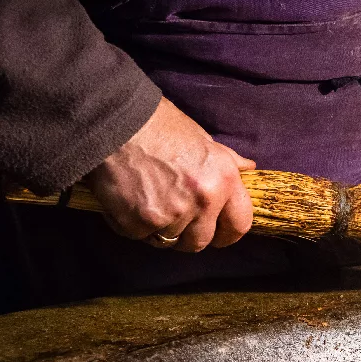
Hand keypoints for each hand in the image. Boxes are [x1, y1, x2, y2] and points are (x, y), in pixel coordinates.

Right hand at [86, 96, 255, 251]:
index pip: (239, 225)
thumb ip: (226, 161)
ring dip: (160, 229)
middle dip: (189, 235)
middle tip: (175, 220)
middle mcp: (202, 199)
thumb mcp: (202, 138)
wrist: (112, 120)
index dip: (228, 234)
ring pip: (169, 241)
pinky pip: (140, 236)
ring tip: (149, 202)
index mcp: (223, 179)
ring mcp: (171, 214)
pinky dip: (133, 224)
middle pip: (201, 241)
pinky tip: (128, 201)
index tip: (219, 235)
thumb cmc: (157, 124)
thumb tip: (248, 168)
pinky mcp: (139, 222)